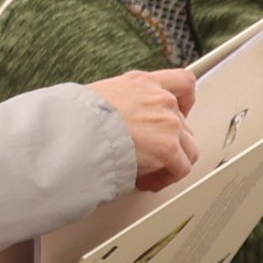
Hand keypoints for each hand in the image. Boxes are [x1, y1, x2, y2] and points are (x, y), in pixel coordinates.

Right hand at [82, 69, 197, 189]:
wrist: (74, 131)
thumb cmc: (76, 117)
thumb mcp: (99, 96)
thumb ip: (120, 104)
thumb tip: (117, 122)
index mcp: (142, 82)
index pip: (182, 82)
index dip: (186, 101)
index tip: (181, 113)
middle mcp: (160, 98)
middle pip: (184, 122)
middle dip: (170, 142)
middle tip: (152, 157)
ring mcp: (167, 122)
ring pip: (188, 147)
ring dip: (172, 162)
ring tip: (150, 173)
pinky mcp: (168, 147)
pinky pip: (181, 167)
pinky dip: (168, 177)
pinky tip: (149, 181)